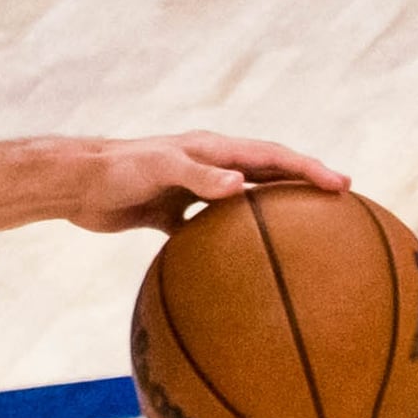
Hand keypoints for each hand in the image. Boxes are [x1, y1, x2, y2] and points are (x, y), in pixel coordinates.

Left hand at [64, 131, 354, 234]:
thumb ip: (198, 176)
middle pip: (268, 173)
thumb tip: (239, 186)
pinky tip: (245, 267)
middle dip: (304, 184)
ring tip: (305, 232)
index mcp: (214, 150)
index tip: (341, 185)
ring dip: (275, 211)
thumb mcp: (159, 169)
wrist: (76, 185)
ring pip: (246, 199)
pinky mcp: (174, 212)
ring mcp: (193, 189)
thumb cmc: (118, 172)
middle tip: (341, 200)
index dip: (308, 169)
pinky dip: (233, 242)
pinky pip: (214, 229)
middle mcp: (209, 166)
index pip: (272, 156)